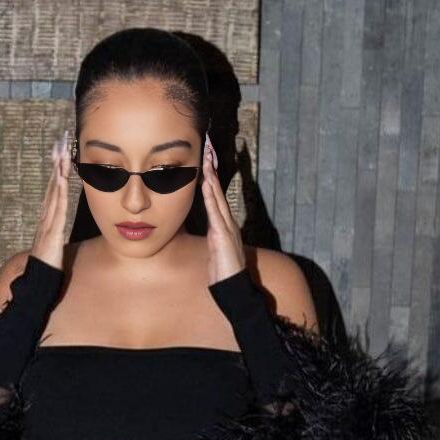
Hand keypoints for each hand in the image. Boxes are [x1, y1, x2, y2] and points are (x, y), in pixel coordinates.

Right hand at [29, 129, 71, 270]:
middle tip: (60, 142)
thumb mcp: (53, 243)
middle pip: (52, 185)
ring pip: (54, 192)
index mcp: (47, 218)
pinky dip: (59, 192)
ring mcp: (47, 222)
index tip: (60, 154)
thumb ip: (56, 231)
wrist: (37, 280)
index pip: (53, 190)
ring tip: (61, 153)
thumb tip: (60, 225)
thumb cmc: (47, 265)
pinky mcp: (52, 231)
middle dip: (56, 164)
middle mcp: (45, 216)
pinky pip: (57, 208)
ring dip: (57, 172)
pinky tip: (61, 179)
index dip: (56, 171)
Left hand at [202, 134, 246, 284]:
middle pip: (218, 192)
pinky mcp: (223, 236)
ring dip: (211, 178)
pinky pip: (215, 212)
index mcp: (224, 226)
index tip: (206, 163)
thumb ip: (214, 240)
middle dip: (213, 171)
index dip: (211, 180)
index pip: (216, 198)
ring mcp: (226, 228)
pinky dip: (211, 196)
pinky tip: (207, 183)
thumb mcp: (215, 253)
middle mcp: (227, 223)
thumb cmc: (223, 274)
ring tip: (207, 160)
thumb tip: (211, 233)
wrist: (233, 289)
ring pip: (217, 197)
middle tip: (208, 150)